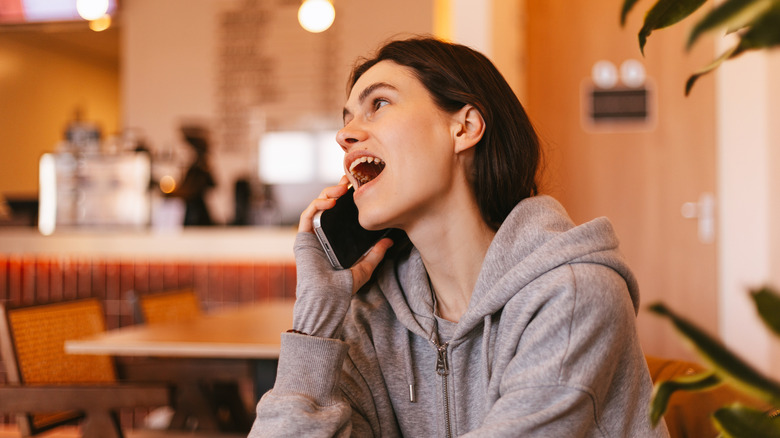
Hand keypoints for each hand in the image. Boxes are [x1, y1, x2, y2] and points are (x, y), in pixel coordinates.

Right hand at [292, 178, 393, 336]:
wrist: (327, 299)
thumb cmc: (343, 288)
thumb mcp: (365, 267)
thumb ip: (375, 254)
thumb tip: (389, 240)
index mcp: (336, 239)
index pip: (341, 213)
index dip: (347, 198)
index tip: (359, 186)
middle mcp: (323, 235)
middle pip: (328, 205)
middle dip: (337, 189)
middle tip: (349, 180)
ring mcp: (312, 236)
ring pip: (317, 206)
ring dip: (327, 193)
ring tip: (341, 188)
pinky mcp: (303, 239)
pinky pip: (307, 216)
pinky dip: (317, 205)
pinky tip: (330, 201)